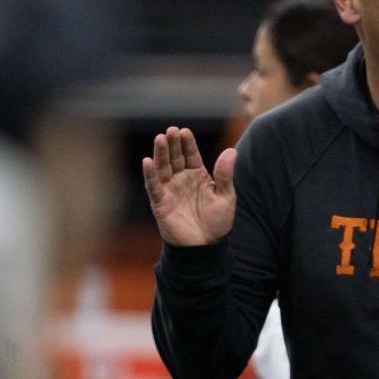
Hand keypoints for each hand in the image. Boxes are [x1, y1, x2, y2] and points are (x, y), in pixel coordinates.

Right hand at [142, 126, 236, 245]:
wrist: (205, 247)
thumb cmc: (217, 222)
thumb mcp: (226, 197)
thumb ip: (225, 175)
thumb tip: (231, 151)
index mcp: (198, 175)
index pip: (191, 154)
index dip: (187, 143)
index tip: (185, 131)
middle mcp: (181, 179)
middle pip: (175, 157)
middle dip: (172, 144)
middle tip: (171, 130)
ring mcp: (170, 190)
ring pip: (163, 168)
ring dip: (160, 154)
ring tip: (159, 139)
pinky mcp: (160, 203)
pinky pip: (153, 187)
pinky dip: (150, 175)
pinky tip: (147, 161)